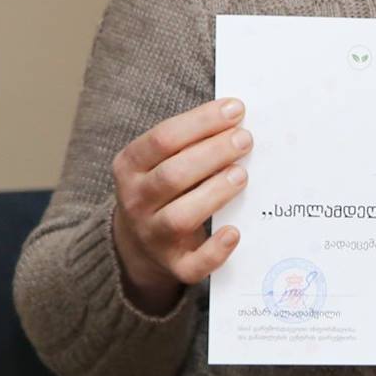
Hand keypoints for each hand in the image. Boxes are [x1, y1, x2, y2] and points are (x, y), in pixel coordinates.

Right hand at [110, 98, 253, 313]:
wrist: (137, 242)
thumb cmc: (165, 186)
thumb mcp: (161, 159)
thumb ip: (192, 139)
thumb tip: (238, 115)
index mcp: (130, 167)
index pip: (162, 139)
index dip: (201, 122)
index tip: (235, 109)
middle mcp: (136, 202)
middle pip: (172, 176)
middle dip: (212, 154)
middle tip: (245, 139)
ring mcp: (153, 236)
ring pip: (180, 217)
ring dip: (214, 194)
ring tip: (242, 174)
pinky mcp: (175, 265)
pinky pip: (193, 265)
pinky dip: (215, 251)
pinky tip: (235, 232)